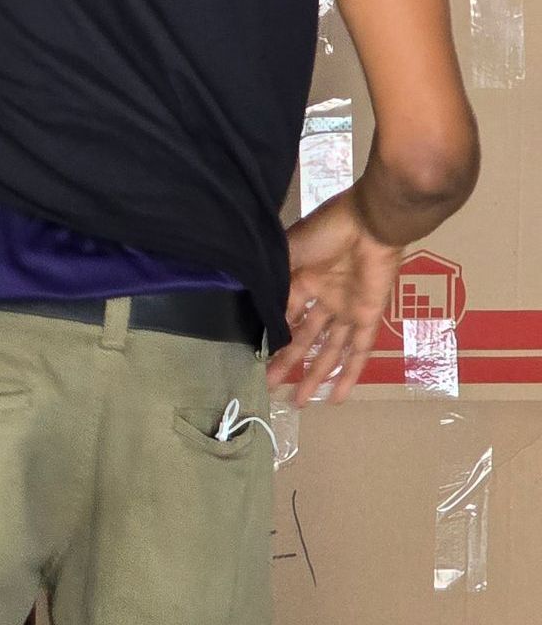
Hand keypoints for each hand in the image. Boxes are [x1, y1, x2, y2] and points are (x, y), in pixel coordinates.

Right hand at [267, 189, 403, 403]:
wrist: (370, 223)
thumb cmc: (326, 231)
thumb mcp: (290, 250)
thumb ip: (276, 277)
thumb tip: (254, 303)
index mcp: (302, 278)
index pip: (284, 313)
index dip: (271, 334)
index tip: (255, 355)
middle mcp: (323, 298)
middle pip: (303, 338)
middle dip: (287, 362)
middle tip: (269, 386)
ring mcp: (346, 310)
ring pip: (328, 351)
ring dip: (314, 375)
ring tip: (298, 401)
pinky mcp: (368, 318)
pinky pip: (358, 352)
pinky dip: (348, 375)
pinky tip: (336, 396)